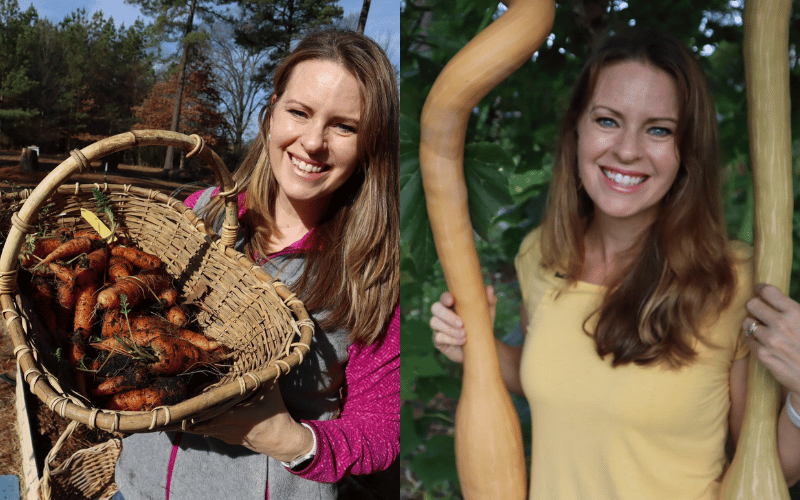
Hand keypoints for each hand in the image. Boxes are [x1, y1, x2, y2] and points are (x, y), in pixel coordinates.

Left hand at [188, 380, 313, 462]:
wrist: (282, 441)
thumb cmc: (277, 415)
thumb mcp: (273, 394)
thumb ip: (266, 376)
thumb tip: (264, 356)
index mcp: (243, 416)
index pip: (218, 414)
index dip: (203, 409)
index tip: (189, 401)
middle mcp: (233, 428)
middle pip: (205, 423)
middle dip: (190, 416)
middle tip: (176, 406)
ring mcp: (228, 436)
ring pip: (204, 429)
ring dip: (192, 421)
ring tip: (177, 412)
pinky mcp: (227, 439)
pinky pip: (209, 432)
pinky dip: (200, 425)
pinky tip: (189, 418)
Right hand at [430, 285, 496, 362]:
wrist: (480, 347)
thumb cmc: (481, 327)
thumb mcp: (487, 314)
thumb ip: (489, 301)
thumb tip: (489, 288)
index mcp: (452, 304)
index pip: (444, 297)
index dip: (445, 298)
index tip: (452, 301)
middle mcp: (442, 313)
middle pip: (435, 308)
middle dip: (447, 316)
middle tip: (461, 323)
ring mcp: (438, 327)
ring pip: (434, 322)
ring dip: (449, 329)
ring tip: (464, 335)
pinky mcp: (438, 340)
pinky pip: (438, 337)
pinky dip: (450, 339)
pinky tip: (462, 341)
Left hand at [744, 283, 799, 393]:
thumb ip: (795, 310)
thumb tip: (779, 299)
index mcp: (796, 313)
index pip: (768, 291)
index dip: (761, 289)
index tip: (760, 290)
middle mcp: (781, 324)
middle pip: (751, 304)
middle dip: (755, 306)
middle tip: (759, 310)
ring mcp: (770, 340)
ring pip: (747, 322)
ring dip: (753, 323)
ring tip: (762, 327)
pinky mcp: (763, 355)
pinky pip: (749, 339)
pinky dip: (754, 338)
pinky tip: (763, 341)